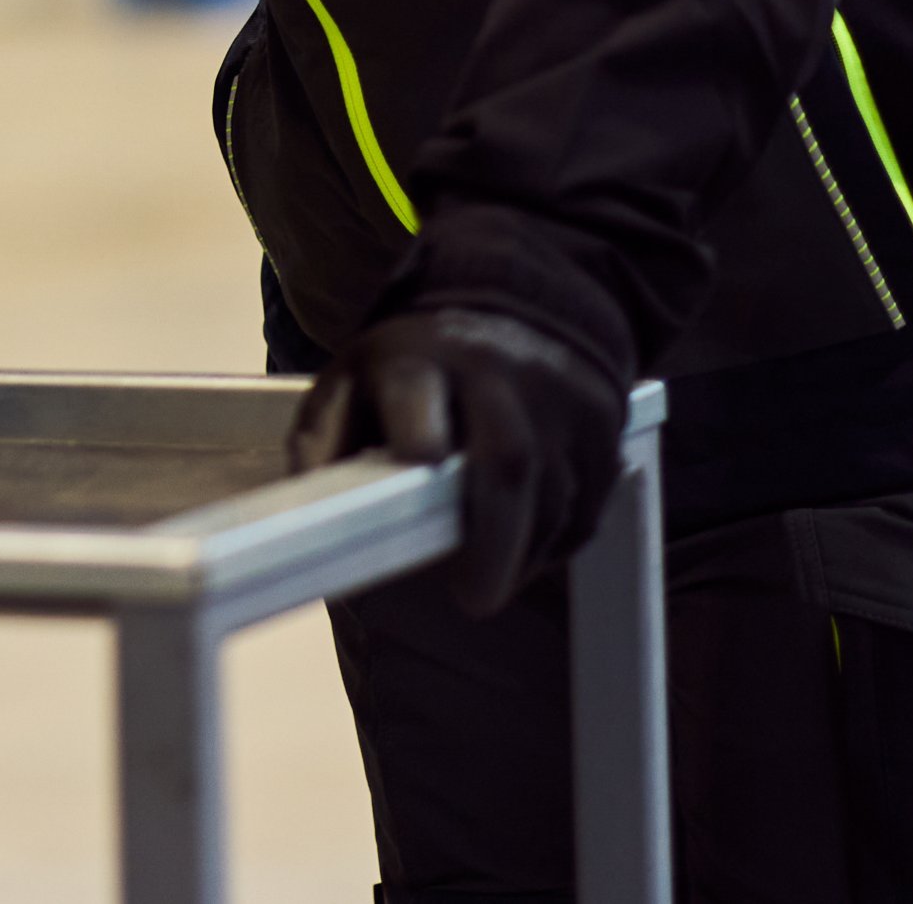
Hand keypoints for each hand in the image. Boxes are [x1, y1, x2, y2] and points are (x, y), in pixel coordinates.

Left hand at [287, 303, 627, 615]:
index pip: (418, 392)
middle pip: (508, 461)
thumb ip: (321, 442)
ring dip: (524, 552)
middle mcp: (497, 371)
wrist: (515, 313)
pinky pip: (588, 504)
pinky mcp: (604, 422)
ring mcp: (559, 395)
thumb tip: (308, 523)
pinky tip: (527, 547)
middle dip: (494, 540)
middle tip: (474, 599)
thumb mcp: (353, 383)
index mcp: (418, 357)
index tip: (420, 468)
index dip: (419, 433)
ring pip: (555, 495)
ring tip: (490, 579)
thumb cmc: (413, 371)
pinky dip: (557, 540)